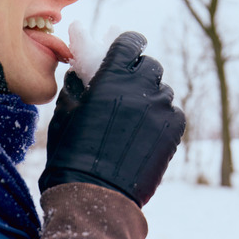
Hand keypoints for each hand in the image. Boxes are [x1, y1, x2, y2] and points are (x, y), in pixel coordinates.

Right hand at [39, 32, 185, 207]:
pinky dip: (162, 117)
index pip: (129, 43)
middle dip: (139, 71)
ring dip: (151, 96)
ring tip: (136, 115)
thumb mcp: (65, 112)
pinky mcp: (173, 130)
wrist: (95, 196)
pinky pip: (172, 113)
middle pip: (150, 66)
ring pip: (163, 90)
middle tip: (129, 85)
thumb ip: (78, 84)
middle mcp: (140, 88)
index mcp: (111, 77)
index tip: (128, 46)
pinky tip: (147, 131)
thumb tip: (82, 69)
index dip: (129, 42)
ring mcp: (160, 109)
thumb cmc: (71, 154)